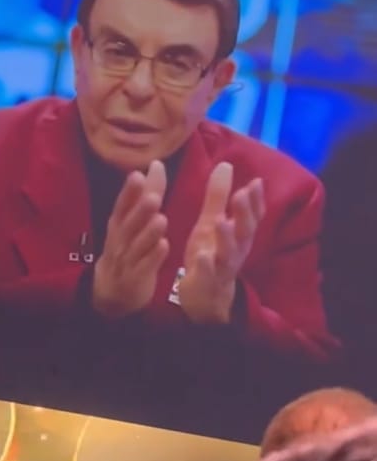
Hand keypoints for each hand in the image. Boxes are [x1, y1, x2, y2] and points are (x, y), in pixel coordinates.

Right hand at [93, 160, 168, 317]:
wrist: (113, 291)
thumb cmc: (127, 247)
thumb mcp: (134, 220)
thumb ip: (148, 192)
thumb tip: (156, 163)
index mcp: (119, 224)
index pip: (122, 205)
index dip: (128, 192)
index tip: (137, 175)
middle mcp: (120, 240)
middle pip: (129, 225)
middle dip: (139, 211)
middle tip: (153, 198)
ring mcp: (126, 260)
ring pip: (137, 246)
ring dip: (148, 233)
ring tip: (161, 219)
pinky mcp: (136, 278)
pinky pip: (144, 267)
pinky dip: (153, 258)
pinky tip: (164, 246)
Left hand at [178, 161, 264, 323]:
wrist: (204, 296)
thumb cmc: (210, 254)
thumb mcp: (212, 222)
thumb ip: (218, 196)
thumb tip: (226, 164)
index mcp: (239, 234)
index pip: (252, 215)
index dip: (256, 201)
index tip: (257, 182)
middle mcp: (236, 249)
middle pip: (245, 231)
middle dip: (244, 213)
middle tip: (241, 195)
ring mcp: (222, 267)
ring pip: (229, 253)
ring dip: (226, 238)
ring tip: (222, 222)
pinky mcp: (207, 281)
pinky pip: (208, 274)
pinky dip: (206, 266)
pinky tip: (202, 256)